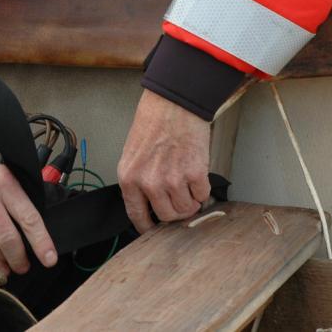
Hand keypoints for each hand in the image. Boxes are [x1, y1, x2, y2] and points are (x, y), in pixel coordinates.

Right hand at [0, 143, 56, 275]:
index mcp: (2, 181)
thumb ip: (13, 194)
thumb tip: (32, 225)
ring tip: (11, 265)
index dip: (41, 241)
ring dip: (4, 260)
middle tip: (26, 266)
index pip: (28, 216)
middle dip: (20, 258)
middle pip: (9, 237)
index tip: (49, 258)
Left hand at [117, 89, 211, 232]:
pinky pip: (202, 195)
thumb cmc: (153, 122)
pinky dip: (203, 189)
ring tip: (188, 183)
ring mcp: (172, 180)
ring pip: (187, 209)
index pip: (137, 216)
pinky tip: (197, 174)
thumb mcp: (132, 154)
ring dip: (191, 201)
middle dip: (176, 211)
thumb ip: (138, 180)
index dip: (148, 226)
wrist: (174, 103)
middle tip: (180, 199)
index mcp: (129, 178)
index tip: (155, 228)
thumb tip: (150, 204)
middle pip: (167, 216)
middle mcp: (149, 183)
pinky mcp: (194, 173)